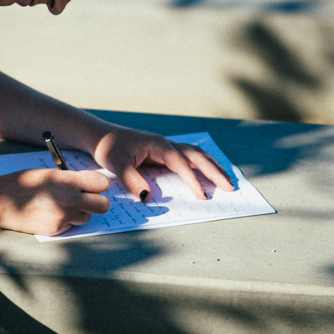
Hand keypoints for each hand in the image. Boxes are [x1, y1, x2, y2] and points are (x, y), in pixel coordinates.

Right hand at [0, 167, 110, 235]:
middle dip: (98, 202)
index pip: (102, 184)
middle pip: (103, 205)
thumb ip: (73, 179)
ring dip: (81, 212)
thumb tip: (92, 185)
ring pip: (87, 217)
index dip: (99, 185)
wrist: (2, 201)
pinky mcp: (57, 230)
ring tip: (63, 205)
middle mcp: (69, 199)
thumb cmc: (25, 183)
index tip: (92, 185)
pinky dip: (66, 221)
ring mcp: (63, 217)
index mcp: (67, 180)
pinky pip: (71, 225)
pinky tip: (50, 213)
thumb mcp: (50, 173)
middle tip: (87, 198)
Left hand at [92, 126, 234, 201]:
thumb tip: (147, 196)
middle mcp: (167, 144)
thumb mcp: (117, 164)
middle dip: (214, 172)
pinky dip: (203, 164)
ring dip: (213, 167)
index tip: (202, 195)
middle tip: (230, 187)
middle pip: (197, 157)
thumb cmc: (109, 148)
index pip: (181, 163)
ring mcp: (168, 147)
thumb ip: (132, 179)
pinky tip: (211, 171)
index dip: (192, 180)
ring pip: (197, 155)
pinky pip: (190, 157)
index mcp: (158, 145)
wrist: (103, 136)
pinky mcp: (166, 152)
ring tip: (228, 180)